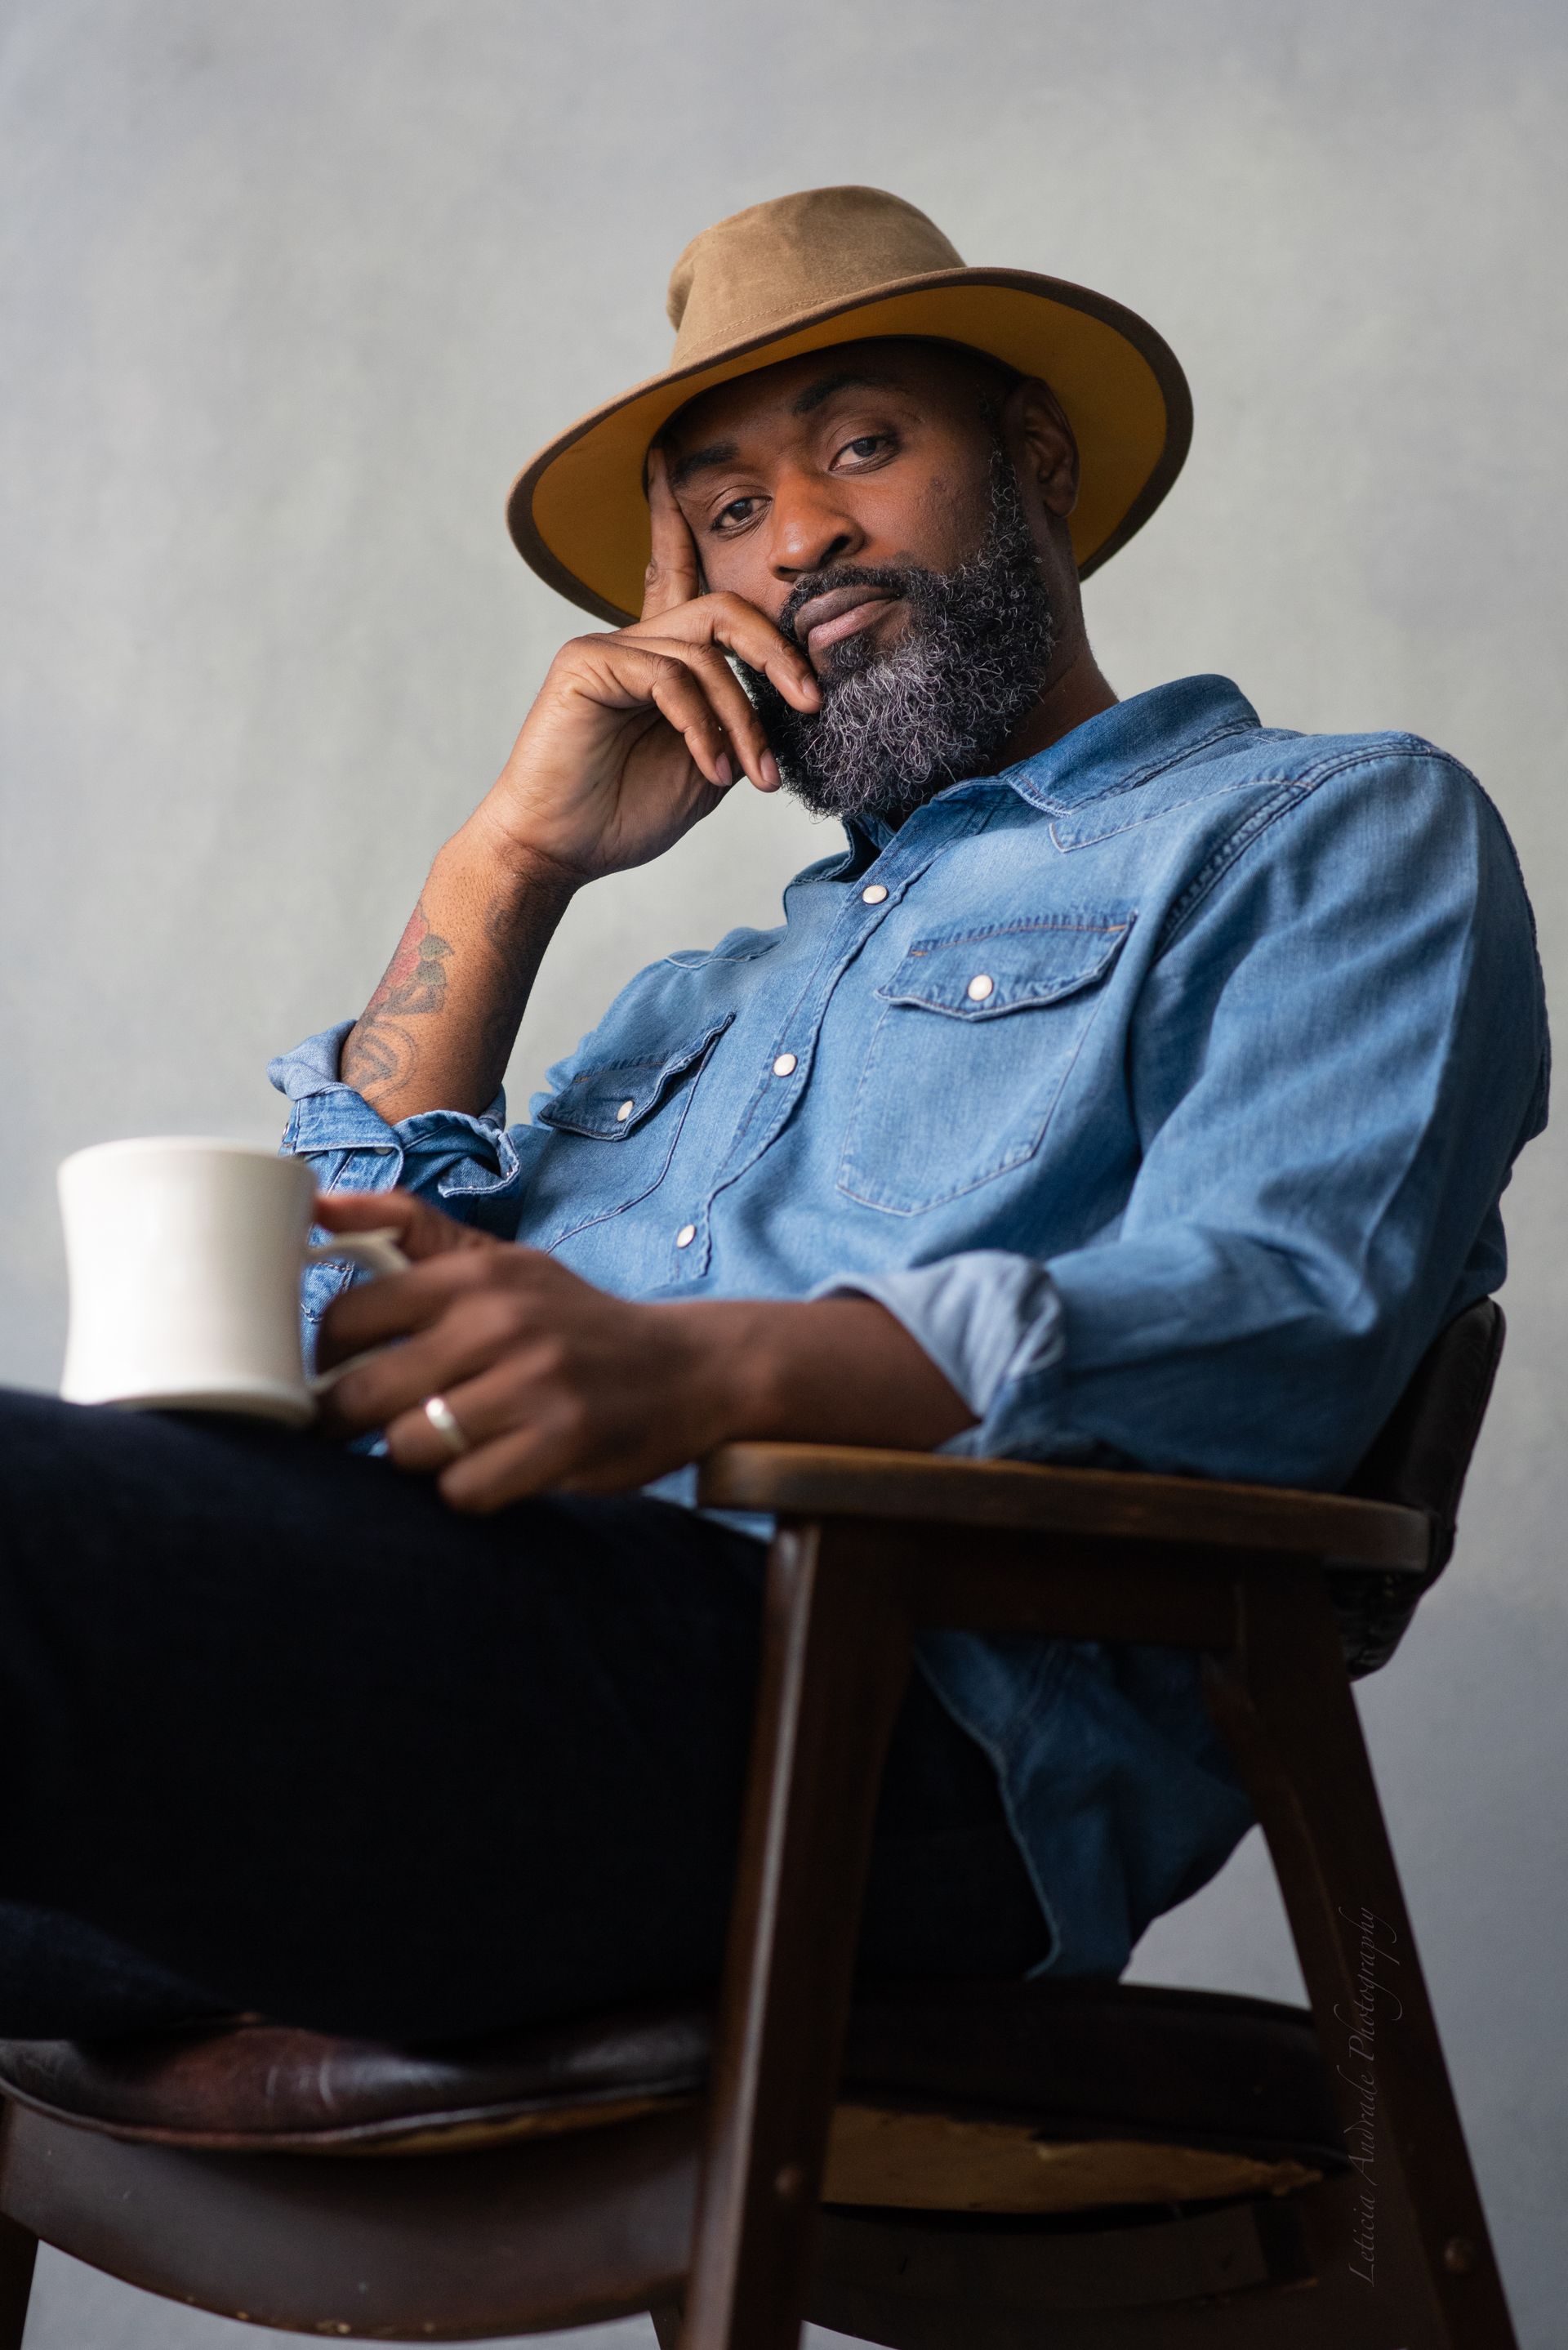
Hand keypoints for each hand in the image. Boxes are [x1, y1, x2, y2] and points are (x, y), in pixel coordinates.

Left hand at [311, 1188, 975, 1511]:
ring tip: (448, 1444)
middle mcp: (501, 1322)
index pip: (345, 1317)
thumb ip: (409, 1230)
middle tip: (374, 1425)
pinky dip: (467, 1490)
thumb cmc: (574, 1320)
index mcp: (475, 1274)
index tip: (344, 1372)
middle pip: (361, 1393)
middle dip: (352, 1421)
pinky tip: (493, 1468)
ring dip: (417, 1457)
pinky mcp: (561, 1444)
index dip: (327, 1358)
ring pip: (407, 1448)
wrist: (691, 1366)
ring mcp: (533, 1385)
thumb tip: (317, 1205)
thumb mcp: (502, 1262)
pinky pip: (463, 1491)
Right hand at [474, 448, 819, 884]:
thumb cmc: (625, 813)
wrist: (560, 851)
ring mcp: (606, 647)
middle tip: (811, 699)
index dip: (671, 516)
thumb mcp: (710, 766)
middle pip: (723, 609)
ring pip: (706, 653)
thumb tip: (788, 698)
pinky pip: (670, 676)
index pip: (675, 572)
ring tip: (753, 776)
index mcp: (660, 659)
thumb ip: (739, 721)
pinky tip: (711, 767)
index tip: (669, 457)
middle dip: (779, 651)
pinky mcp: (586, 665)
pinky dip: (702, 724)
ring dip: (744, 718)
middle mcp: (633, 640)